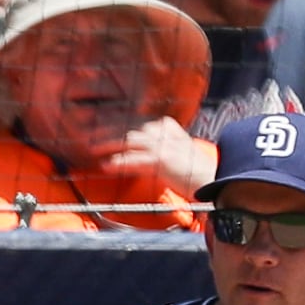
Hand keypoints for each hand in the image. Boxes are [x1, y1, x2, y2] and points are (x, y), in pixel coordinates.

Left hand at [93, 118, 215, 197]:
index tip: (104, 127)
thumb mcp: (179, 156)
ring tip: (91, 149)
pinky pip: (135, 159)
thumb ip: (161, 151)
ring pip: (129, 141)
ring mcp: (164, 145)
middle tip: (90, 136)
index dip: (120, 125)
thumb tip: (142, 155)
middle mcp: (166, 134)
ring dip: (108, 144)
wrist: (214, 180)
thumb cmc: (197, 174)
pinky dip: (119, 163)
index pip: (140, 123)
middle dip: (108, 132)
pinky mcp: (162, 159)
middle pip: (131, 129)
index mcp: (169, 129)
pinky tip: (106, 166)